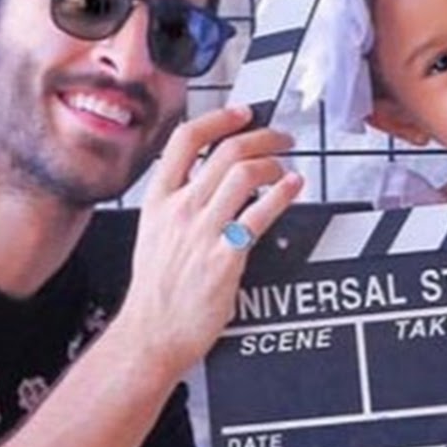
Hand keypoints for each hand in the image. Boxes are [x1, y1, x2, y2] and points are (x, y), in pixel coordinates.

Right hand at [119, 105, 302, 378]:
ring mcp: (202, 231)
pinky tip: (294, 186)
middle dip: (262, 136)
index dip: (219, 119)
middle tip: (281, 138)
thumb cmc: (156, 290)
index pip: (185, 140)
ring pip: (244, 174)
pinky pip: (259, 214)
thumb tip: (208, 181)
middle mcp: (180, 209)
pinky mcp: (225, 257)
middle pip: (225, 152)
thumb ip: (177, 204)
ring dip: (274, 163)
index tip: (243, 113)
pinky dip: (282, 193)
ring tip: (287, 168)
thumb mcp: (153, 234)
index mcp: (159, 200)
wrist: (152, 333)